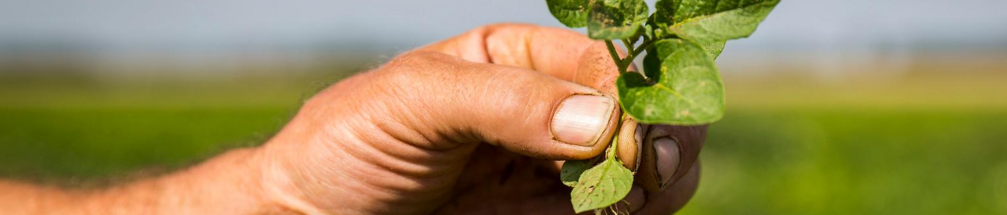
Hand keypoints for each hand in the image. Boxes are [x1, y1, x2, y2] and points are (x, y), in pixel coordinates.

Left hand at [255, 23, 706, 214]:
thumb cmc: (345, 147)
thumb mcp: (413, 103)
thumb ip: (503, 102)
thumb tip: (599, 122)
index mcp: (516, 59)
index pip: (603, 62)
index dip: (632, 92)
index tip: (631, 132)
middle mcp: (546, 110)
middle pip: (641, 111)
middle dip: (661, 135)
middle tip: (647, 169)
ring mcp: (551, 169)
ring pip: (645, 166)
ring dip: (659, 180)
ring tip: (629, 199)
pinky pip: (619, 212)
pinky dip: (638, 212)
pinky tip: (618, 214)